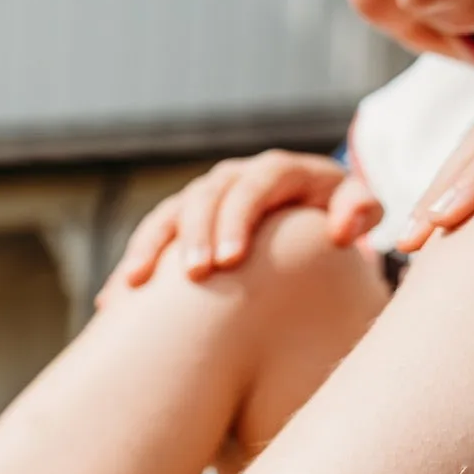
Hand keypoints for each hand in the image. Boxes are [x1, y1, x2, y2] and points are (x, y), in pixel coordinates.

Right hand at [100, 150, 379, 300]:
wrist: (310, 231)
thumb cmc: (339, 227)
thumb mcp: (358, 213)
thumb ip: (361, 211)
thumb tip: (343, 228)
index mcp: (282, 171)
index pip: (255, 184)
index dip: (238, 217)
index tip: (230, 261)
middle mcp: (237, 178)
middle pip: (206, 196)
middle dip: (195, 234)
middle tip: (194, 276)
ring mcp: (205, 198)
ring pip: (170, 214)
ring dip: (152, 248)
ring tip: (136, 286)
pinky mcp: (182, 223)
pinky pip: (150, 240)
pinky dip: (133, 267)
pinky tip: (112, 302)